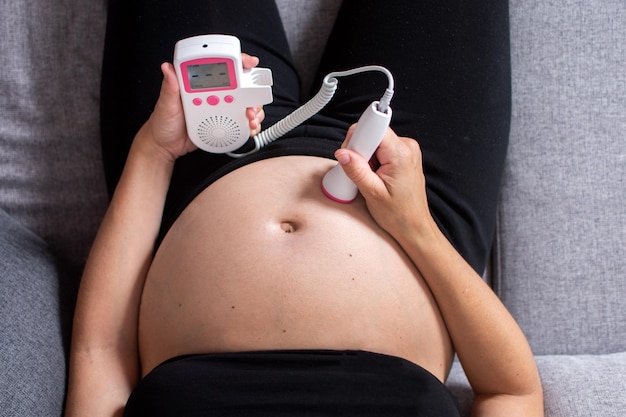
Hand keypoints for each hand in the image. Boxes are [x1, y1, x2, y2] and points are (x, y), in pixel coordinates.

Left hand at [140, 54, 265, 161]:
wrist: (165, 146)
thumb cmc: (163, 122)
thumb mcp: (165, 104)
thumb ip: (169, 87)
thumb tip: (168, 68)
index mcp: (200, 85)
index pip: (221, 67)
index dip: (238, 62)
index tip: (249, 63)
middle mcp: (213, 95)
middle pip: (240, 87)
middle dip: (253, 92)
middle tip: (252, 104)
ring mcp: (219, 109)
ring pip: (244, 104)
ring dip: (253, 110)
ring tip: (250, 119)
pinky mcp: (223, 125)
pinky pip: (240, 122)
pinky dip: (249, 125)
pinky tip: (249, 128)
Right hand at [334, 127, 432, 238]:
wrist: (414, 226)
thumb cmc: (398, 214)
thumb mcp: (372, 193)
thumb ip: (356, 170)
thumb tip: (342, 153)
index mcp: (401, 154)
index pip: (375, 127)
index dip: (359, 138)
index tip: (353, 152)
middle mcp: (406, 147)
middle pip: (372, 134)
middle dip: (361, 151)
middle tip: (363, 173)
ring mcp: (406, 150)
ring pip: (375, 142)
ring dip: (366, 158)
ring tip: (371, 178)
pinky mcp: (403, 155)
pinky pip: (381, 149)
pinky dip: (373, 161)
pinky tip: (376, 176)